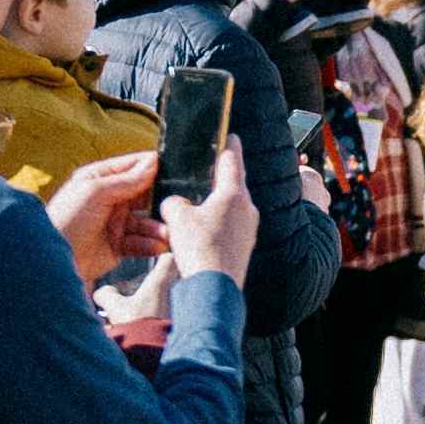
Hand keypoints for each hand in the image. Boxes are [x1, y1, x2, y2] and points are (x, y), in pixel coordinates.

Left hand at [48, 148, 162, 285]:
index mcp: (99, 179)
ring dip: (158, 227)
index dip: (152, 167)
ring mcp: (114, 222)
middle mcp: (109, 199)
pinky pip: (141, 242)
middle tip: (173, 205)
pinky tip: (157, 246)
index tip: (173, 170)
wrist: (54, 259)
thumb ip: (127, 179)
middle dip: (159, 200)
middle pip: (144, 195)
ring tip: (167, 234)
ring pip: (146, 221)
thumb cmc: (66, 219)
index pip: (132, 167)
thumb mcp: (96, 192)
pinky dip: (150, 244)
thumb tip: (153, 162)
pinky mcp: (118, 245)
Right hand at [160, 123, 261, 287]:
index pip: (232, 160)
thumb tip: (177, 204)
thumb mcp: (177, 218)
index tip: (231, 135)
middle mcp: (248, 208)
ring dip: (215, 204)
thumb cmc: (199, 249)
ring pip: (231, 207)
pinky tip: (201, 231)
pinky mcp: (245, 246)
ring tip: (197, 204)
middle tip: (207, 169)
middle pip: (232, 184)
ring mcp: (250, 229)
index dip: (229, 145)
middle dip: (219, 178)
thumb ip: (174, 202)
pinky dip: (216, 223)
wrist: (214, 289)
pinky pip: (230, 226)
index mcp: (234, 193)